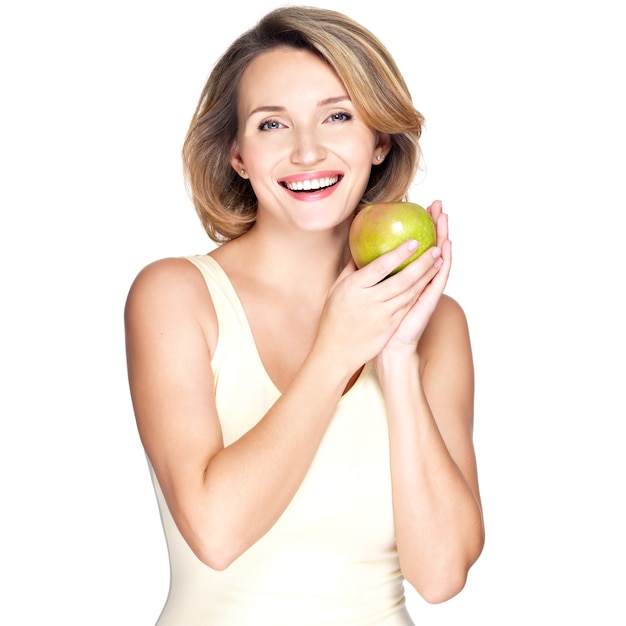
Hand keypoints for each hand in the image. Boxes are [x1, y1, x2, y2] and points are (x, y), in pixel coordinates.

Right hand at [314, 235, 440, 373]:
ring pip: (409, 293)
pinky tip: (430, 281)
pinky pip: (407, 306)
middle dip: (422, 263)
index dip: (399, 254)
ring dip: (426, 276)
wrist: (337, 351)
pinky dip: (420, 292)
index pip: (380, 267)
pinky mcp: (389, 327)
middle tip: (434, 248)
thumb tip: (360, 249)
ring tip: (438, 260)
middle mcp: (369, 301)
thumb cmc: (334, 318)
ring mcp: (381, 315)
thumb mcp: (336, 290)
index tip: (413, 242)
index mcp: (353, 287)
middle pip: (402, 279)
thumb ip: (350, 270)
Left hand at [375, 200, 451, 356]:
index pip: (415, 248)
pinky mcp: (427, 302)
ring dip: (442, 237)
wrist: (381, 348)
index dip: (418, 227)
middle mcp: (418, 282)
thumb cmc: (372, 322)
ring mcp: (425, 290)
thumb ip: (367, 272)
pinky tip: (445, 246)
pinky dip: (443, 262)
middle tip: (436, 205)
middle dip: (434, 226)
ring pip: (437, 259)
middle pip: (429, 247)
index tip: (417, 206)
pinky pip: (438, 279)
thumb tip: (355, 251)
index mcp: (405, 278)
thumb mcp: (367, 291)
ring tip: (444, 218)